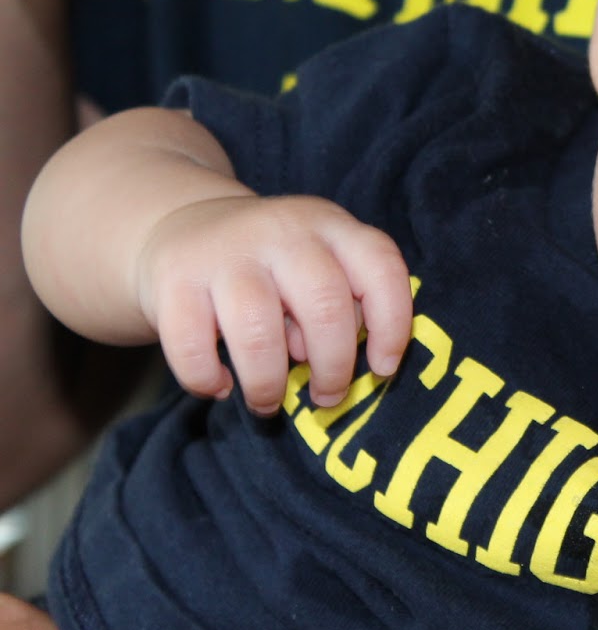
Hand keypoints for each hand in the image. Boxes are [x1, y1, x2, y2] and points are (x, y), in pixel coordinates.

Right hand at [137, 195, 412, 415]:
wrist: (184, 229)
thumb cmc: (272, 266)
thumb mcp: (319, 265)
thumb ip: (342, 304)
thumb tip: (337, 362)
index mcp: (332, 226)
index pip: (381, 267)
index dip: (392, 324)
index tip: (383, 370)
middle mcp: (283, 231)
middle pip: (324, 303)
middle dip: (333, 366)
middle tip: (327, 398)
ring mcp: (225, 251)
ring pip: (259, 329)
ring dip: (269, 382)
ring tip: (269, 403)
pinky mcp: (173, 278)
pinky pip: (193, 345)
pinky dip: (208, 378)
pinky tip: (220, 385)